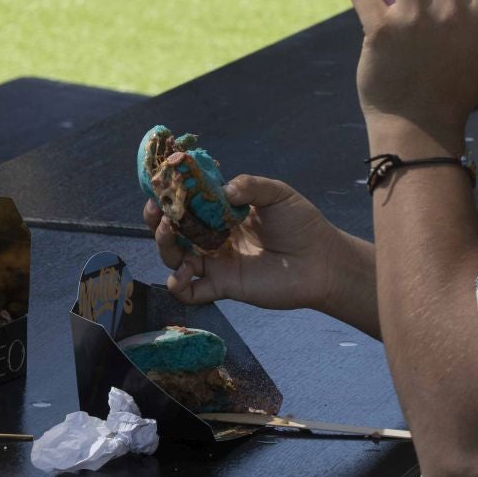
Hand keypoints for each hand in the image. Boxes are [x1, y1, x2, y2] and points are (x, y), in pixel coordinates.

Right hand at [143, 175, 347, 312]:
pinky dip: (178, 286)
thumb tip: (223, 190)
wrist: (321, 261)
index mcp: (223, 213)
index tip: (161, 184)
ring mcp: (217, 262)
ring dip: (165, 246)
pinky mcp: (223, 285)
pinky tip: (180, 274)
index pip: (189, 203)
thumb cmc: (302, 224)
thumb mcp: (277, 193)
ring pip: (176, 257)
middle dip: (158, 220)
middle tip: (156, 210)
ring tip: (170, 233)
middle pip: (175, 230)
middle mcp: (215, 237)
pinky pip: (191, 292)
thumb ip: (250, 186)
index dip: (172, 195)